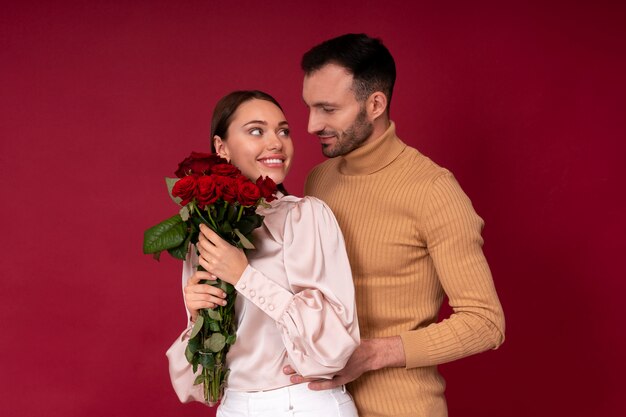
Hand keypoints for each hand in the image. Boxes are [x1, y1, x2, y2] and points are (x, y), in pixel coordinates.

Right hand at [184, 270, 227, 321]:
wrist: (196, 311)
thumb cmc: (202, 296)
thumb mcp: (205, 288)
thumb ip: (210, 282)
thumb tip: (222, 279)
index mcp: (191, 281)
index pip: (197, 275)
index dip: (207, 275)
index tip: (216, 277)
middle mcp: (188, 288)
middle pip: (205, 288)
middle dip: (217, 291)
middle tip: (224, 295)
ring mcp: (188, 297)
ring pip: (205, 297)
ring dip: (216, 300)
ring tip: (223, 302)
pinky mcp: (190, 305)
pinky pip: (203, 304)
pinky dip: (211, 305)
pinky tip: (215, 305)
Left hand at [196, 224, 247, 285]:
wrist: (242, 275)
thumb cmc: (241, 261)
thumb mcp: (237, 247)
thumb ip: (229, 240)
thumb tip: (223, 233)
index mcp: (224, 246)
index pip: (210, 235)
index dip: (204, 229)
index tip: (201, 226)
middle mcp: (217, 253)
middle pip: (203, 242)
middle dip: (200, 236)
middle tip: (201, 234)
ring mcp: (213, 262)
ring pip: (200, 251)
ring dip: (199, 245)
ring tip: (200, 243)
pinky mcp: (210, 269)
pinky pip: (200, 260)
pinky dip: (200, 256)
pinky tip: (202, 254)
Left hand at [283, 337, 404, 389]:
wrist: (371, 352)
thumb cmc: (355, 343)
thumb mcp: (340, 335)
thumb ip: (328, 336)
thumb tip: (312, 330)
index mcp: (330, 351)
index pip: (310, 354)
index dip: (299, 355)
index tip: (288, 355)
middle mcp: (332, 362)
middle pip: (311, 365)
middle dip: (297, 367)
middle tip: (286, 369)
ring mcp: (337, 371)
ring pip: (318, 375)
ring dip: (305, 377)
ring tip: (293, 378)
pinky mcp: (343, 377)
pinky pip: (330, 384)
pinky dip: (320, 385)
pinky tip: (311, 387)